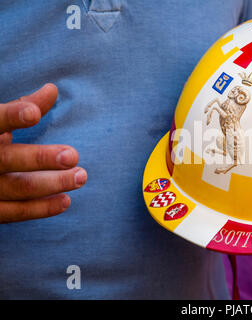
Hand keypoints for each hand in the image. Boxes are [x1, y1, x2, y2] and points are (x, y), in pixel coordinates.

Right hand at [0, 84, 86, 222]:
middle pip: (8, 159)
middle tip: (73, 155)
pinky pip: (17, 212)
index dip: (12, 116)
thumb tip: (52, 89)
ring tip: (80, 176)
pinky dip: (42, 208)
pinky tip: (65, 200)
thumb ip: (24, 107)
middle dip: (41, 158)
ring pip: (19, 187)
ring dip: (53, 183)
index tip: (34, 113)